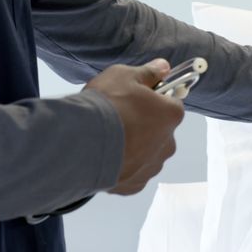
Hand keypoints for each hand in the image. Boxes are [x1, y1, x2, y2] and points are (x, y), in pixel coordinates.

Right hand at [84, 59, 185, 194]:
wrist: (79, 143)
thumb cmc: (105, 106)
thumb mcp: (124, 76)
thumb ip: (148, 72)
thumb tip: (163, 66)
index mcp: (171, 115)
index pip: (172, 104)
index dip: (155, 99)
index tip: (139, 97)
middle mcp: (168, 143)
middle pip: (160, 130)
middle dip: (144, 125)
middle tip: (119, 117)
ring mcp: (152, 166)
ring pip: (147, 153)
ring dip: (134, 146)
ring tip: (108, 138)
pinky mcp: (135, 184)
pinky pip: (132, 171)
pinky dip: (122, 165)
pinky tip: (105, 156)